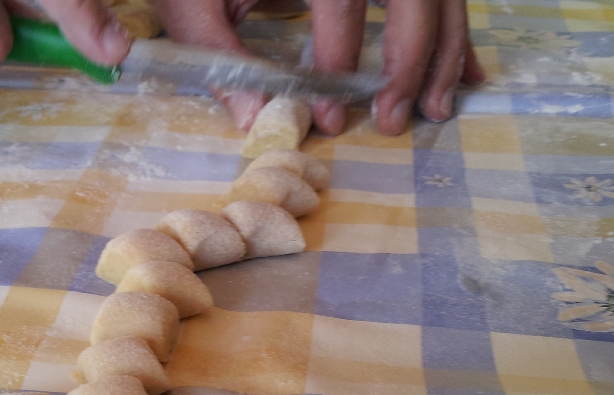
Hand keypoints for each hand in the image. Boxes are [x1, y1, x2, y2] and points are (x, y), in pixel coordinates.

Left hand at [157, 0, 485, 135]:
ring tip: (436, 110)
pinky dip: (456, 33)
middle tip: (394, 120)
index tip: (329, 118)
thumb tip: (254, 119)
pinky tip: (464, 74)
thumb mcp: (192, 2)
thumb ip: (219, 53)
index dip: (339, 63)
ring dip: (445, 52)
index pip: (340, 3)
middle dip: (410, 61)